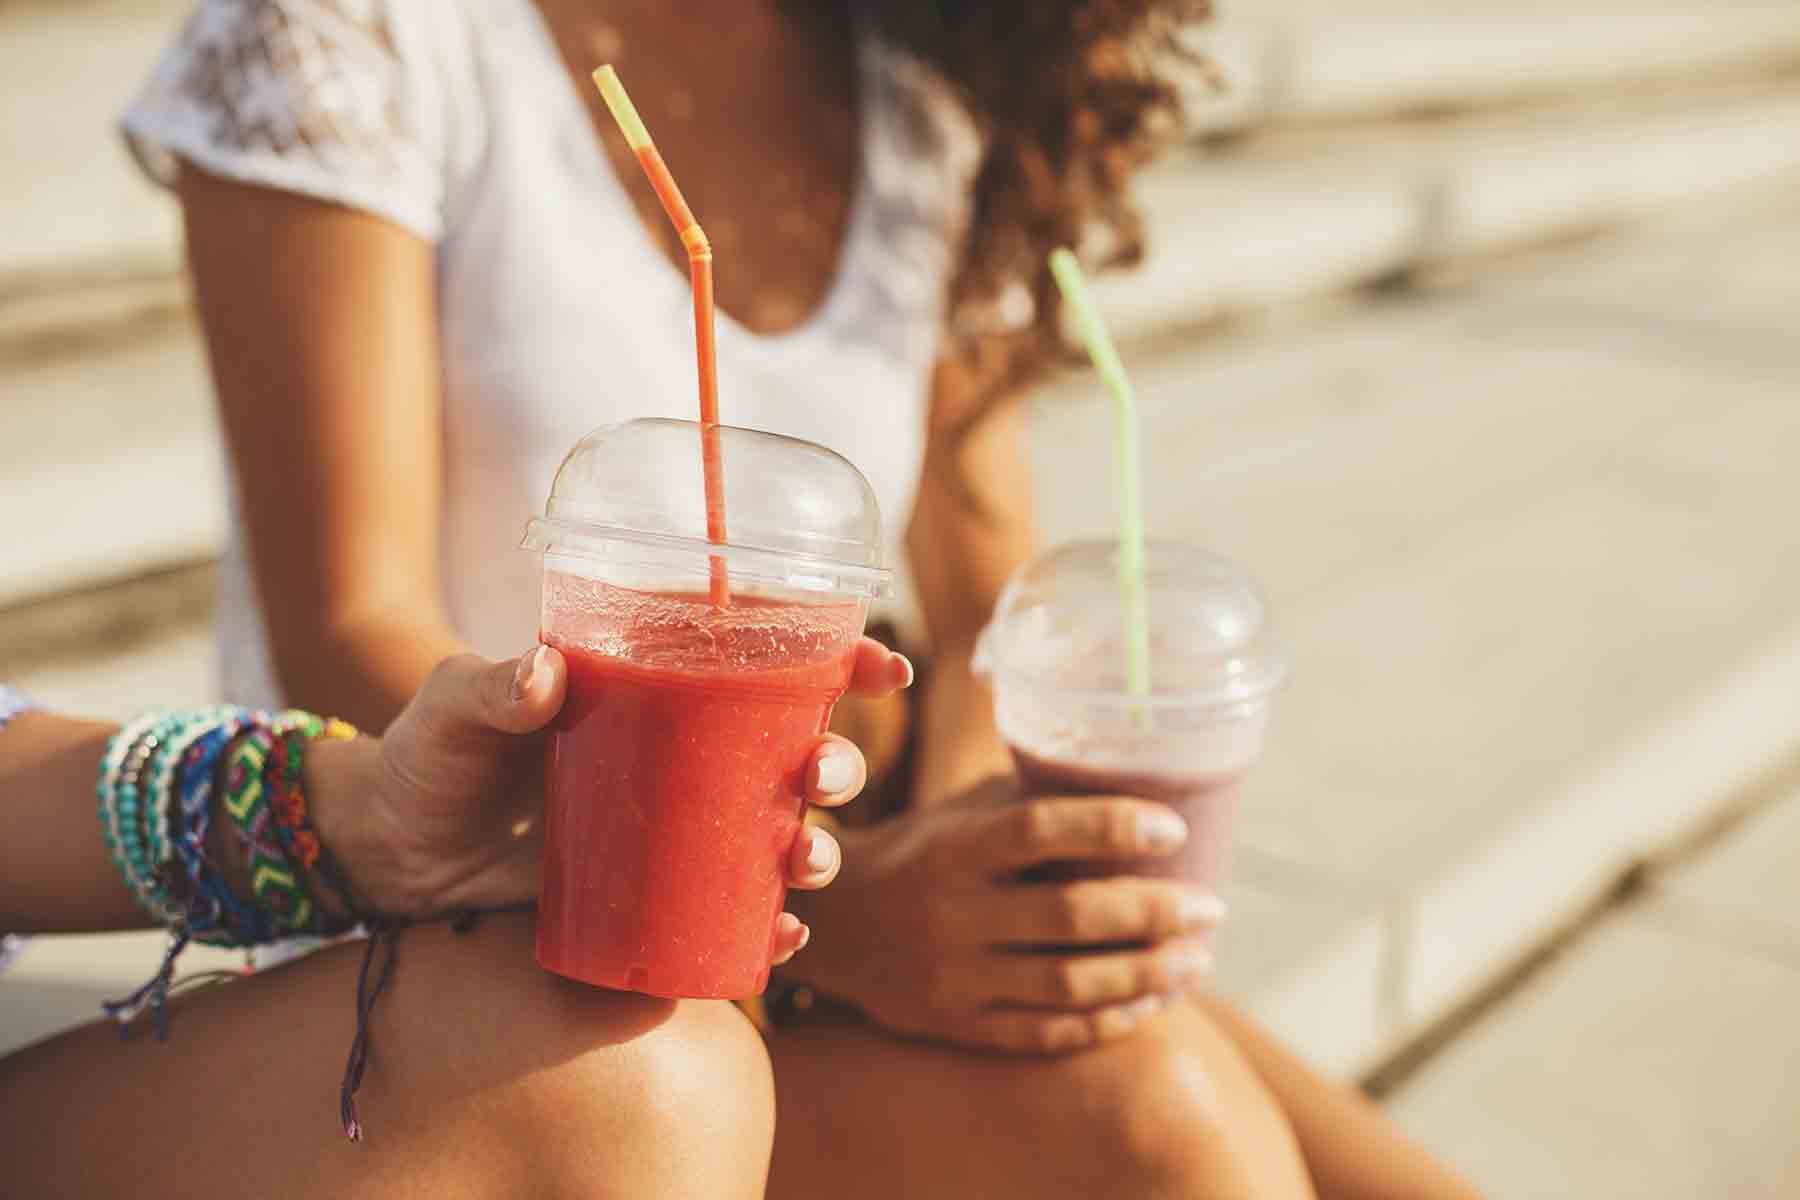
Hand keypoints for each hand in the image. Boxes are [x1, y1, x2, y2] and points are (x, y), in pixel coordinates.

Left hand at [310, 640, 911, 967]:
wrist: (390, 853)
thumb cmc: (429, 758)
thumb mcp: (453, 707)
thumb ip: (489, 687)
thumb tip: (541, 674)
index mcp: (663, 690)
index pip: (771, 665)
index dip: (843, 662)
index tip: (884, 668)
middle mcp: (689, 759)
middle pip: (798, 756)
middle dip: (838, 768)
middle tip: (818, 780)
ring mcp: (678, 834)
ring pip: (782, 840)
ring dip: (816, 851)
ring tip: (800, 862)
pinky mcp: (658, 899)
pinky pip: (734, 919)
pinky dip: (769, 933)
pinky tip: (778, 941)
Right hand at [787, 776, 1225, 1053]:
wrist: (832, 925)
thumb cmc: (919, 852)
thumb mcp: (957, 815)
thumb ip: (1028, 802)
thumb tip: (1129, 774)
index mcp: (954, 846)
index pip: (1042, 829)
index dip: (1113, 827)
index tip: (1173, 830)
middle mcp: (951, 912)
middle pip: (1071, 915)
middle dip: (1154, 912)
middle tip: (1210, 907)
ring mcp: (953, 976)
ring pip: (1069, 983)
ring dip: (1146, 973)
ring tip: (1197, 959)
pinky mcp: (957, 1026)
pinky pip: (1046, 1031)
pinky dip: (1107, 1019)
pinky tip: (1152, 1002)